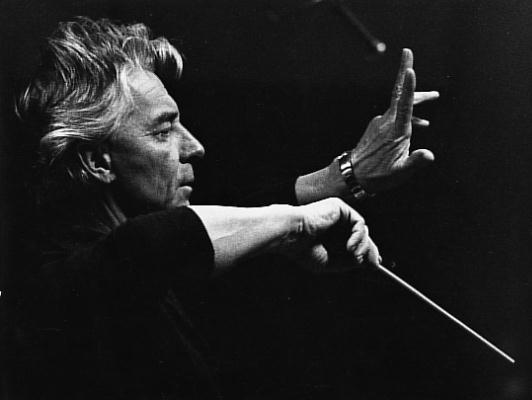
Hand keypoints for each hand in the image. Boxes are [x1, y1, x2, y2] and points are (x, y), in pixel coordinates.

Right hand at [285, 198, 379, 273]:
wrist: (291, 235)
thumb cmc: (302, 249)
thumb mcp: (328, 262)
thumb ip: (346, 262)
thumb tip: (364, 262)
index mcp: (329, 233)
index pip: (352, 241)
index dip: (365, 252)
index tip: (374, 264)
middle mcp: (334, 221)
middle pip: (360, 235)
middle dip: (369, 250)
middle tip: (375, 263)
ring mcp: (337, 214)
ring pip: (361, 230)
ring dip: (363, 246)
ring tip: (355, 257)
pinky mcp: (340, 207)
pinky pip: (359, 223)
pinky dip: (358, 237)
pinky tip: (350, 247)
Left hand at [351, 48, 438, 192]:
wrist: (353, 176)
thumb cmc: (377, 176)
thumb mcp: (400, 172)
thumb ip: (416, 162)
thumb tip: (429, 155)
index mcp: (395, 130)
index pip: (403, 103)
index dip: (408, 85)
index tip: (410, 68)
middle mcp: (386, 122)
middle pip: (400, 95)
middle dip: (408, 76)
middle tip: (408, 55)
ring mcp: (380, 123)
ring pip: (400, 106)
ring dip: (416, 100)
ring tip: (433, 97)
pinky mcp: (377, 128)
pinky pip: (396, 116)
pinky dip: (409, 116)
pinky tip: (420, 125)